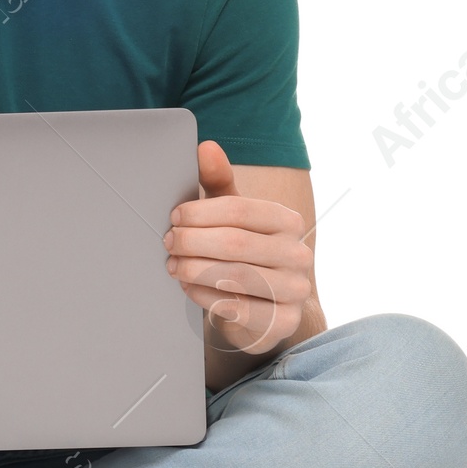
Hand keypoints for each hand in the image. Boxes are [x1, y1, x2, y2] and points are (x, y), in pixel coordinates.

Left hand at [162, 140, 312, 354]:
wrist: (266, 304)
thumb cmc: (242, 250)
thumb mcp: (230, 215)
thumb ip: (218, 181)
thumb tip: (205, 147)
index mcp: (287, 220)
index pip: (239, 210)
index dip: (200, 213)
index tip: (174, 217)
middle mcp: (298, 253)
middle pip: (234, 243)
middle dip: (192, 242)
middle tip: (168, 243)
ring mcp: (295, 288)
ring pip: (235, 276)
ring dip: (194, 269)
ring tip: (173, 265)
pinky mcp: (284, 320)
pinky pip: (237, 307)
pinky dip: (205, 296)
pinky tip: (188, 288)